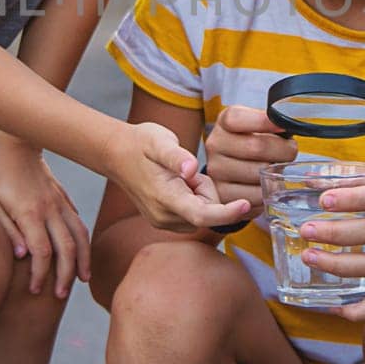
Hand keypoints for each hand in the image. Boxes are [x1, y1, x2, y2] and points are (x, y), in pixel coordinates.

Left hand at [0, 131, 90, 297]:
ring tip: (82, 279)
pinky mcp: (62, 197)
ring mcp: (59, 202)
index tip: (36, 290)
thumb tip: (21, 256)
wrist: (15, 140)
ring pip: (80, 235)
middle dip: (65, 275)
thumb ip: (5, 228)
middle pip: (67, 248)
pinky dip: (83, 241)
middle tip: (60, 296)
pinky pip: (78, 222)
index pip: (43, 252)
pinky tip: (81, 252)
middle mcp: (49, 209)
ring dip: (83, 260)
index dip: (42, 275)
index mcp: (29, 213)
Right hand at [104, 120, 251, 232]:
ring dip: (201, 197)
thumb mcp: (160, 141)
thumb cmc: (141, 144)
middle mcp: (164, 217)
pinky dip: (194, 201)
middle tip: (189, 172)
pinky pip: (193, 215)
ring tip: (181, 177)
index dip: (227, 213)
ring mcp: (163, 222)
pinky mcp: (165, 222)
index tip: (246, 204)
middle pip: (207, 214)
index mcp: (164, 197)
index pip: (202, 215)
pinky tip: (180, 185)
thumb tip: (190, 169)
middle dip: (208, 193)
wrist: (117, 154)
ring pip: (201, 215)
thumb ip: (177, 157)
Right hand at [202, 106, 298, 219]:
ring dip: (276, 173)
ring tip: (278, 168)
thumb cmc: (254, 141)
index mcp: (224, 122)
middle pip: (256, 147)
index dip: (264, 122)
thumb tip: (292, 122)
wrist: (236, 165)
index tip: (283, 126)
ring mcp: (217, 170)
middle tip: (290, 151)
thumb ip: (271, 120)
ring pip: (258, 173)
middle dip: (282, 150)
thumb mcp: (258, 124)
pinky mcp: (223, 194)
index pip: (238, 119)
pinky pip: (255, 195)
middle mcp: (215, 144)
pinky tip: (268, 183)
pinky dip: (268, 191)